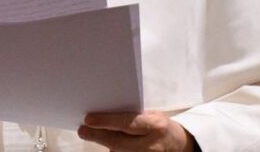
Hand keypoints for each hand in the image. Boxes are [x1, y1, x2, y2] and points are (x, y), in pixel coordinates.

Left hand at [78, 110, 193, 150]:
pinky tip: (106, 143)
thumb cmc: (160, 126)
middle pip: (119, 142)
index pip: (127, 123)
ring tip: (90, 134)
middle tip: (82, 130)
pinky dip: (113, 150)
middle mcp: (151, 144)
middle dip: (97, 136)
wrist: (177, 145)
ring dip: (104, 143)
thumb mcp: (151, 115)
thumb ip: (131, 116)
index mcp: (155, 125)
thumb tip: (105, 112)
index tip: (89, 119)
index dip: (106, 121)